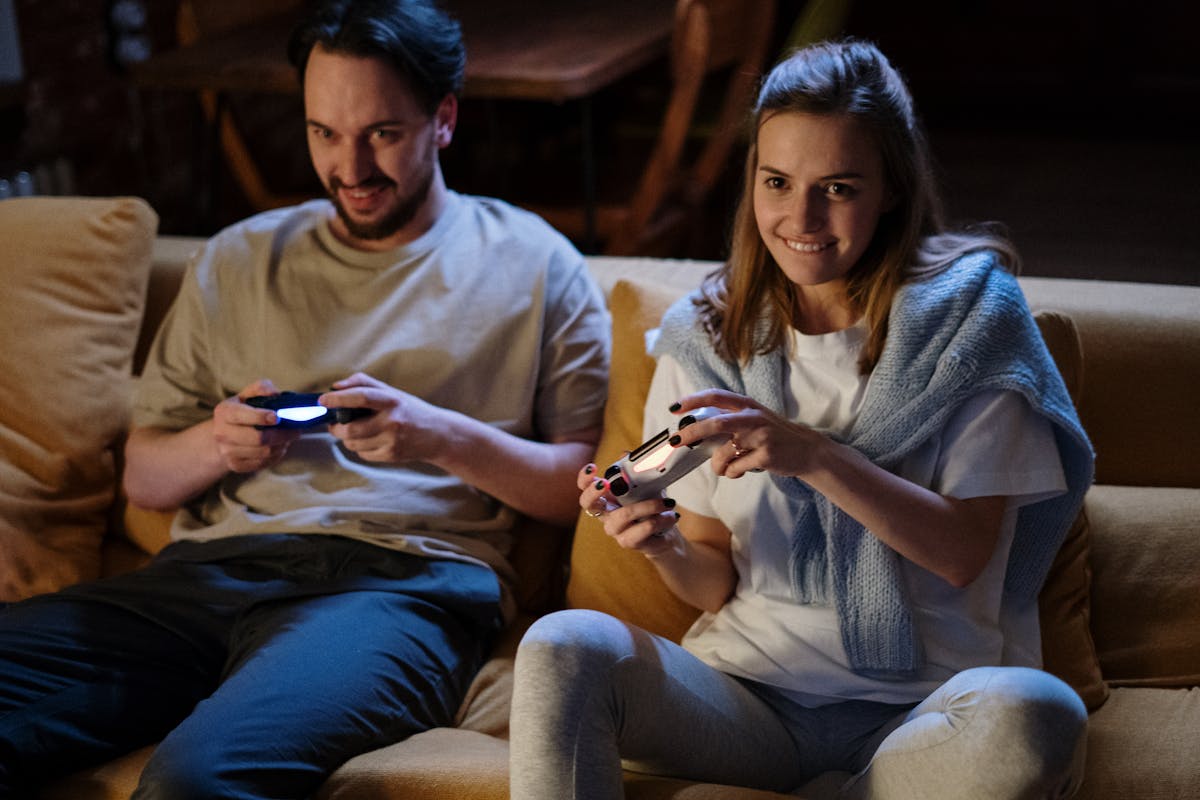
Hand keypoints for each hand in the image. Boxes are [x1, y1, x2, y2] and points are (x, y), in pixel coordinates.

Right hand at [212, 379, 300, 472]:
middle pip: (258, 438)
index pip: (242, 415)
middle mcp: (222, 433)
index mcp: (224, 412)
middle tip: (296, 430)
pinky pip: (263, 463)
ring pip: (264, 452)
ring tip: (288, 438)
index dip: (261, 417)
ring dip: (282, 445)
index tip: (277, 417)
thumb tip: (275, 394)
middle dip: (282, 435)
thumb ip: (262, 388)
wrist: (223, 434)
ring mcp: (227, 452)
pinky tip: (279, 447)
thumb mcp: (247, 394)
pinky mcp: (235, 465)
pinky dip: (276, 456)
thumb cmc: (241, 411)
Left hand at [321, 372, 447, 463]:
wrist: (438, 434)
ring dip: (347, 438)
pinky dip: (360, 448)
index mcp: (392, 400)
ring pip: (353, 443)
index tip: (323, 400)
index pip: (360, 397)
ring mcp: (392, 440)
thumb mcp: (392, 392)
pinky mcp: (391, 455)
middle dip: (336, 427)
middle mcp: (392, 421)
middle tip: (334, 423)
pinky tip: (371, 441)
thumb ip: (364, 383)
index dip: (338, 399)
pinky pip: (363, 454)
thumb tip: (336, 386)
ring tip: (354, 431)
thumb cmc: (411, 410)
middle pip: (351, 428)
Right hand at [577, 463, 681, 556]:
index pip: (586, 488)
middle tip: (607, 483)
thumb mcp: (647, 485)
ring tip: (668, 502)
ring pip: (624, 514)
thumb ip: (637, 471)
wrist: (667, 534)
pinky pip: (643, 529)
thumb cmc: (652, 507)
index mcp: (607, 498)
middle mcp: (606, 515)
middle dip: (595, 491)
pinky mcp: (629, 542)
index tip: (592, 467)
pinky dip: (660, 520)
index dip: (584, 478)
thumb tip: (627, 454)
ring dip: (649, 505)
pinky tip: (671, 517)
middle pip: (588, 504)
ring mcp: (616, 530)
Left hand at [669, 389, 826, 479]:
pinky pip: (735, 469)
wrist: (807, 449)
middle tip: (676, 441)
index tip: (674, 407)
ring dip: (717, 466)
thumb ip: (729, 419)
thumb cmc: (773, 435)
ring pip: (722, 455)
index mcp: (747, 404)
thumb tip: (694, 431)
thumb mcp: (754, 419)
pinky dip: (731, 474)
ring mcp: (761, 437)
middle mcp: (753, 417)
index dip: (693, 400)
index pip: (716, 396)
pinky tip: (740, 471)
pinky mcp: (766, 456)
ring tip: (724, 468)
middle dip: (692, 433)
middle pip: (715, 424)